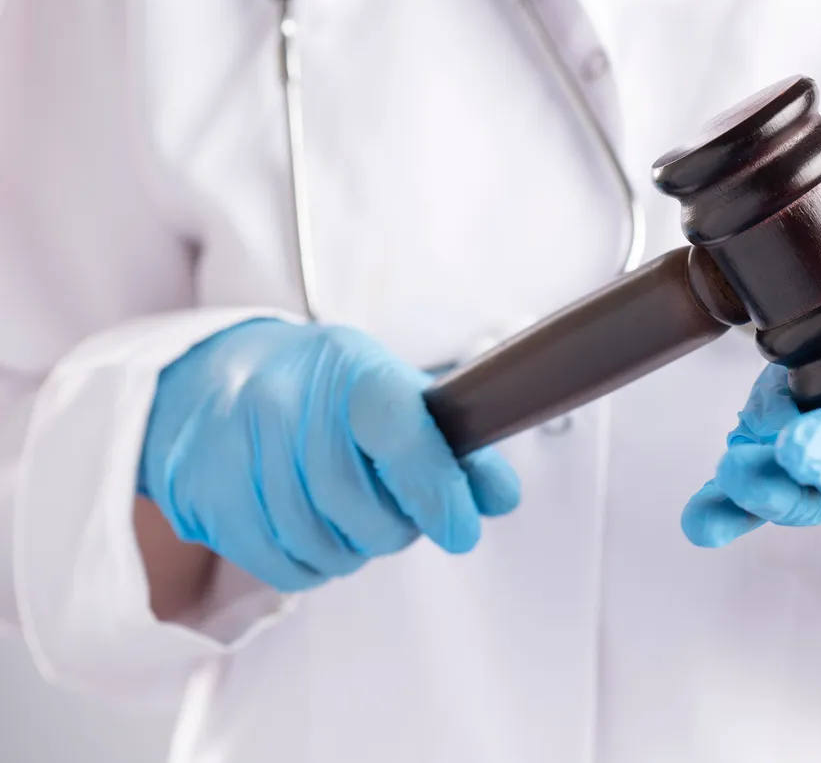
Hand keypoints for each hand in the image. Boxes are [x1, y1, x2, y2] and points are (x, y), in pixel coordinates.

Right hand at [139, 320, 519, 590]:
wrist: (207, 376)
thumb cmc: (319, 389)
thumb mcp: (390, 392)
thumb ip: (450, 446)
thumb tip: (502, 498)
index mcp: (349, 368)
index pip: (400, 433)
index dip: (437, 491)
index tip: (460, 530)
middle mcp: (285, 400)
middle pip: (360, 508)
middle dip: (393, 529)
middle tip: (395, 515)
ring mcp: (235, 446)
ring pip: (322, 545)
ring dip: (352, 550)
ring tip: (348, 518)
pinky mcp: (204, 494)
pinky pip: (281, 566)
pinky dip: (311, 566)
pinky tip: (312, 533)